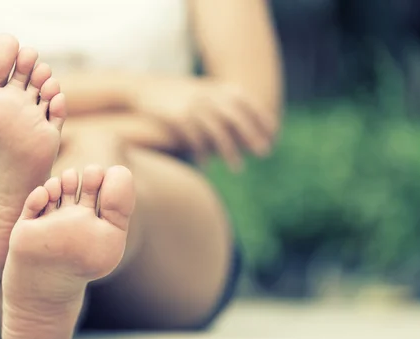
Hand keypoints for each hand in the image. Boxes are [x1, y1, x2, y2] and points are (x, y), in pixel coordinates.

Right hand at [131, 77, 275, 169]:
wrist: (145, 88)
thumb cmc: (178, 95)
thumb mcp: (204, 92)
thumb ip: (224, 104)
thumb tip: (246, 129)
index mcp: (219, 88)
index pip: (250, 103)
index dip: (264, 120)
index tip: (274, 137)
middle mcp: (209, 95)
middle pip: (238, 116)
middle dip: (253, 135)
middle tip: (264, 153)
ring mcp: (193, 105)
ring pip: (218, 130)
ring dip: (230, 151)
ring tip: (238, 168)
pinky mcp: (178, 116)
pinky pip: (195, 138)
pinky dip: (203, 152)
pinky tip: (206, 165)